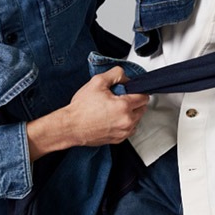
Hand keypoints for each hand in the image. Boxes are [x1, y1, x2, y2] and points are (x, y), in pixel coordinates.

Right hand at [27, 67, 149, 158]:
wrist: (70, 127)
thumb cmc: (81, 108)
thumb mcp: (97, 82)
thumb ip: (115, 74)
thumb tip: (125, 76)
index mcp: (124, 106)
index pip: (144, 97)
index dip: (137, 91)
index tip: (130, 90)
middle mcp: (127, 121)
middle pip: (142, 108)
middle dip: (134, 102)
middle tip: (119, 99)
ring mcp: (123, 132)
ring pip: (137, 120)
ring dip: (130, 113)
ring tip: (114, 109)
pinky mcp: (118, 140)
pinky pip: (129, 130)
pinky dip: (124, 123)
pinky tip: (112, 118)